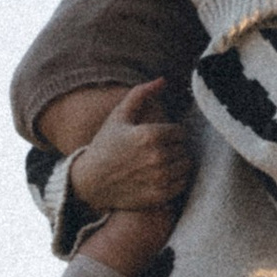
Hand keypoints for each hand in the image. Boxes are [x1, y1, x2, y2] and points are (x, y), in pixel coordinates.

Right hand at [67, 80, 194, 214]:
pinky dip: (176, 180)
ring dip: (178, 163)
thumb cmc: (105, 145)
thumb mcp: (119, 116)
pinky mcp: (159, 195)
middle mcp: (156, 157)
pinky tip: (162, 176)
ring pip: (186, 166)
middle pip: (184, 149)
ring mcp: (159, 178)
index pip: (180, 132)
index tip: (159, 137)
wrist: (90, 181)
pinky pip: (182, 184)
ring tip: (162, 162)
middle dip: (174, 148)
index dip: (171, 133)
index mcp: (149, 135)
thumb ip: (141, 94)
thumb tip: (163, 80)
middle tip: (160, 150)